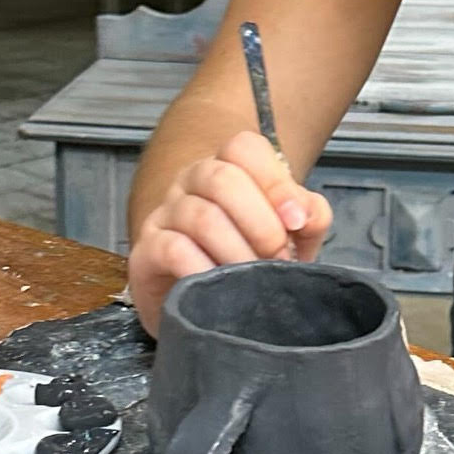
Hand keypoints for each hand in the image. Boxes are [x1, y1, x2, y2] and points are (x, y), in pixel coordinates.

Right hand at [127, 131, 333, 332]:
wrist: (204, 305)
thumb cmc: (249, 260)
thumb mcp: (292, 236)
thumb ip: (308, 216)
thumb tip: (302, 214)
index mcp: (227, 168)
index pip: (243, 148)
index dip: (275, 183)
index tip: (296, 222)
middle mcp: (191, 182)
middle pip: (222, 177)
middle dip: (261, 223)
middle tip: (277, 258)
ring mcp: (165, 215)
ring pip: (201, 215)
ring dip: (238, 252)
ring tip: (253, 281)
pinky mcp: (146, 252)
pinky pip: (173, 249)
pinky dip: (204, 269)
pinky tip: (220, 287)